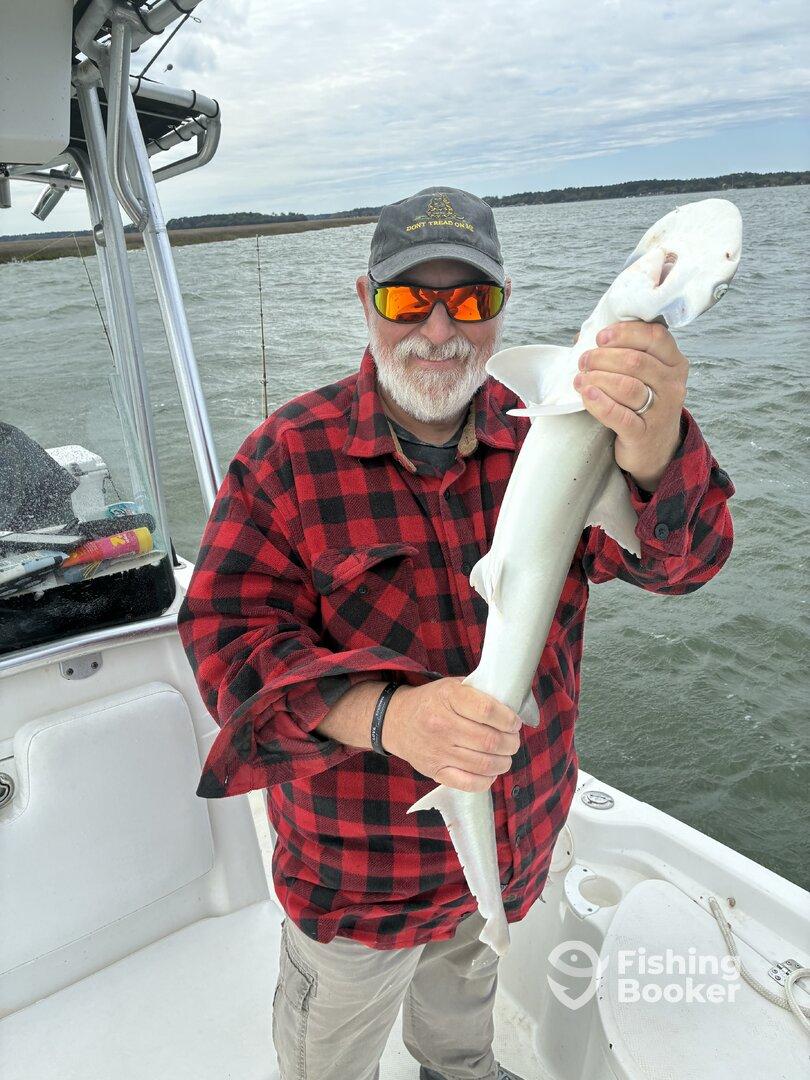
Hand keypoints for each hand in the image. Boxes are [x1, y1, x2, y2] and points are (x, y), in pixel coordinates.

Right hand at [383, 677, 521, 792]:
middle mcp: (441, 725)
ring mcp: (437, 751)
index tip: (514, 722)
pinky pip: (468, 783)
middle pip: (490, 740)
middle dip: (511, 743)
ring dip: (503, 762)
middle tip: (513, 740)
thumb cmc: (431, 702)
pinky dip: (486, 780)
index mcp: (448, 698)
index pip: (488, 711)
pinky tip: (490, 771)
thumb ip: (478, 693)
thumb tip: (510, 707)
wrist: (396, 721)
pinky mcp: (434, 771)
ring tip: (505, 756)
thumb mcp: (452, 686)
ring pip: (484, 764)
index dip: (508, 719)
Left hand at [572, 321, 686, 490]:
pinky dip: (600, 403)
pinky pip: (620, 415)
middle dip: (603, 357)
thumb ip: (622, 352)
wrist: (655, 450)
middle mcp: (672, 385)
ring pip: (627, 386)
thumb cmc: (642, 404)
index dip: (625, 332)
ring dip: (597, 378)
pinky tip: (586, 395)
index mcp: (674, 363)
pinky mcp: (643, 434)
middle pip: (635, 361)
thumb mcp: (643, 376)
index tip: (601, 337)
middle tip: (585, 361)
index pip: (655, 336)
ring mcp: (661, 411)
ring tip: (581, 379)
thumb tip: (582, 337)